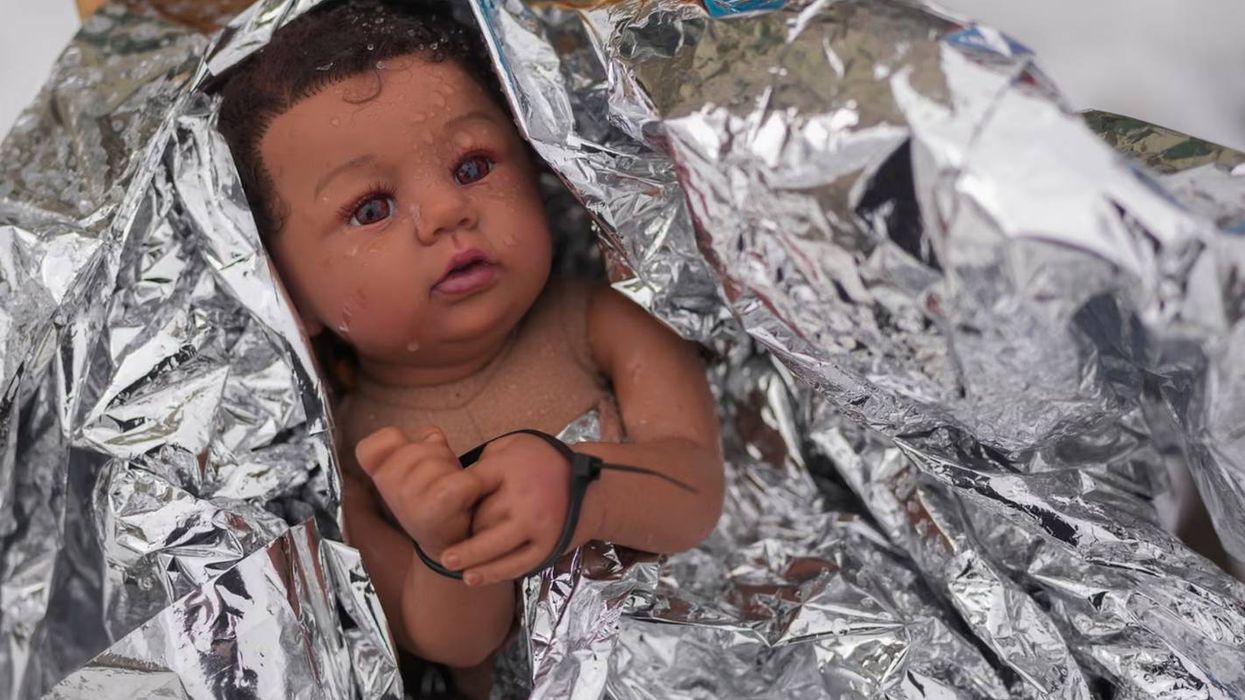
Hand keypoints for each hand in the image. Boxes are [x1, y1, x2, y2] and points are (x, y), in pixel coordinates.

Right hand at [355, 426, 483, 560]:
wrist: (450, 549)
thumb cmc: (436, 501)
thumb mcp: (415, 472)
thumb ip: (416, 447)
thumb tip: (432, 435)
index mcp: (378, 476)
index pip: (371, 446)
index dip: (396, 444)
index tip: (409, 462)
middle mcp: (388, 487)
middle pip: (418, 447)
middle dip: (436, 456)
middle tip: (441, 480)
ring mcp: (410, 497)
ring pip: (440, 460)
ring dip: (454, 470)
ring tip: (454, 491)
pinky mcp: (437, 507)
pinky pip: (462, 481)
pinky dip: (473, 485)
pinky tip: (469, 497)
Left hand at [439, 433, 588, 585]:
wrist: (593, 487)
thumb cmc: (544, 463)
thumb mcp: (514, 446)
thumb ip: (486, 462)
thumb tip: (455, 482)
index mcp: (512, 468)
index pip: (471, 484)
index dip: (451, 496)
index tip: (437, 505)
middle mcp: (524, 498)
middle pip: (480, 519)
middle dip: (463, 528)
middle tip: (446, 535)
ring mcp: (536, 525)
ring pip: (495, 548)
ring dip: (470, 558)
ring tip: (449, 562)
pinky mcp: (547, 546)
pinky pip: (516, 564)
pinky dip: (494, 573)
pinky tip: (473, 577)